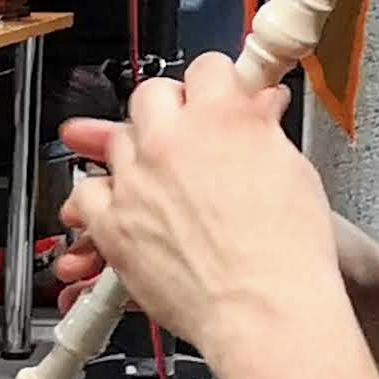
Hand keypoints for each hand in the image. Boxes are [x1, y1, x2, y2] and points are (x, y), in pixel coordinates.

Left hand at [57, 54, 337, 354]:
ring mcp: (135, 180)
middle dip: (167, 111)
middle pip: (149, 96)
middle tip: (185, 135)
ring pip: (116, 143)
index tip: (214, 95)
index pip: (205, 69)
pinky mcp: (112, 223)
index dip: (212, 84)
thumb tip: (259, 111)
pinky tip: (121, 206)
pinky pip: (85, 194)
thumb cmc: (286, 253)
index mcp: (221, 117)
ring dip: (136, 154)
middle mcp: (170, 140)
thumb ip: (263, 132)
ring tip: (161, 182)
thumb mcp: (293, 171)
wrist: (262, 308)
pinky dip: (99, 198)